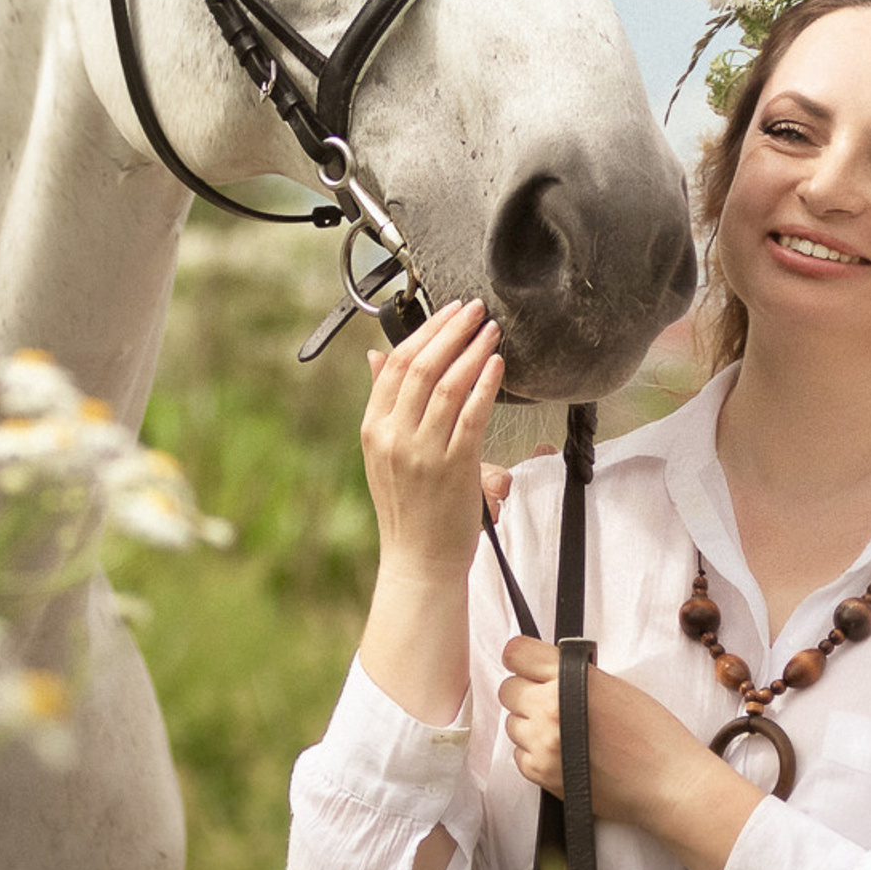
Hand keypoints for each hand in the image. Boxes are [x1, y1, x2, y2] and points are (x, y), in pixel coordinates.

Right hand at [362, 301, 502, 581]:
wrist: (419, 561)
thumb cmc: (409, 508)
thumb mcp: (384, 452)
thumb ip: (385, 403)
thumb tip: (376, 357)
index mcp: (374, 429)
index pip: (395, 366)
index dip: (424, 332)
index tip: (447, 312)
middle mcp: (394, 436)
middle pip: (421, 367)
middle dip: (450, 331)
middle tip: (473, 309)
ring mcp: (423, 452)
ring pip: (447, 385)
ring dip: (472, 350)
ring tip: (490, 330)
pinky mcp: (454, 467)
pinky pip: (471, 415)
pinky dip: (485, 384)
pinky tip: (496, 364)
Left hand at [496, 637, 762, 869]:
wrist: (667, 782)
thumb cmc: (653, 733)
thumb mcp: (615, 686)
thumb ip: (573, 674)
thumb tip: (542, 670)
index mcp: (571, 679)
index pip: (515, 653)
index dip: (522, 659)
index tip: (531, 666)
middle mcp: (549, 709)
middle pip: (508, 690)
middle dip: (526, 693)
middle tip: (553, 704)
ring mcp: (542, 744)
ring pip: (512, 724)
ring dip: (530, 725)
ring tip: (565, 734)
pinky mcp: (541, 774)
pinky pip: (519, 755)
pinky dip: (535, 754)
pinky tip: (566, 756)